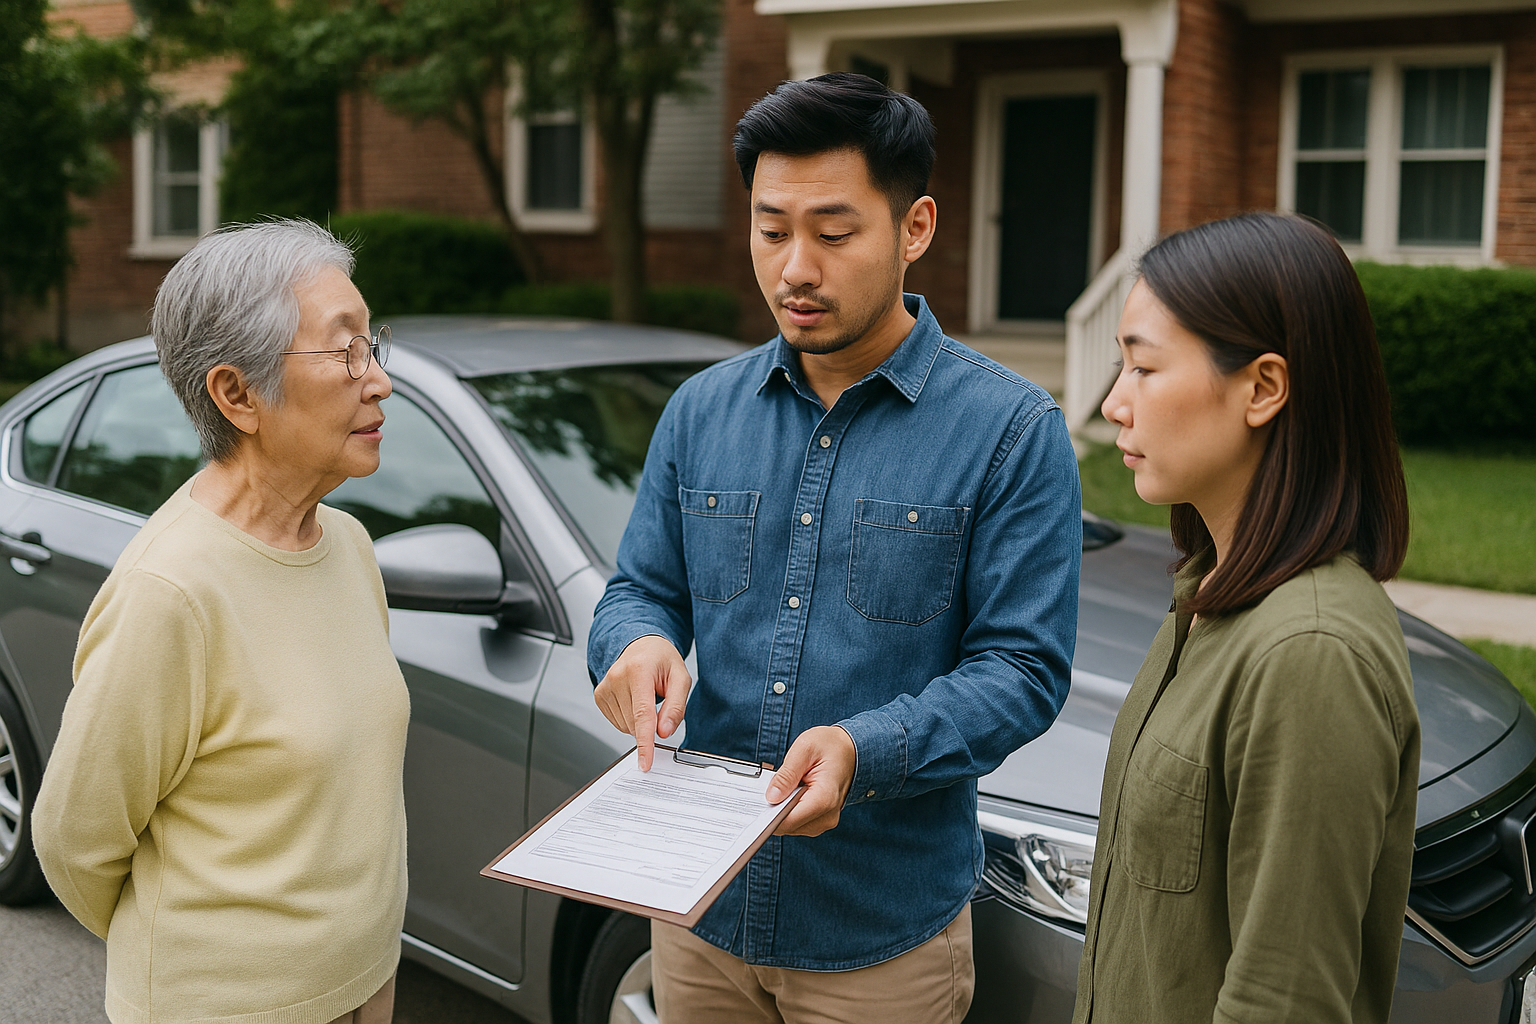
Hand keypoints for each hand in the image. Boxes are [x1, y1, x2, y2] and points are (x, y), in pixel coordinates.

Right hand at [594, 636, 691, 770]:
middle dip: (651, 724)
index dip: (645, 742)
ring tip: (645, 697)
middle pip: (635, 724)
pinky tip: (633, 701)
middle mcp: (617, 677)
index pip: (642, 714)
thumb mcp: (680, 678)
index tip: (645, 762)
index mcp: (638, 670)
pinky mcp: (599, 695)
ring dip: (639, 722)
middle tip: (658, 702)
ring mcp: (605, 686)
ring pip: (625, 726)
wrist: (641, 646)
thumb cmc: (661, 660)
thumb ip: (676, 707)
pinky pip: (617, 722)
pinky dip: (629, 719)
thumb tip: (664, 732)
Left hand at [766, 726, 856, 836]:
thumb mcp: (804, 748)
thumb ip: (787, 774)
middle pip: (787, 825)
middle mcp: (827, 815)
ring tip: (786, 786)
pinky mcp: (820, 820)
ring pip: (790, 826)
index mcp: (824, 798)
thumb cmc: (830, 746)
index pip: (788, 820)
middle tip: (771, 787)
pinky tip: (791, 792)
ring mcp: (825, 820)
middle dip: (773, 809)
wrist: (850, 750)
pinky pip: (797, 822)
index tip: (754, 806)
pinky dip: (788, 809)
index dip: (768, 815)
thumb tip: (771, 796)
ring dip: (781, 809)